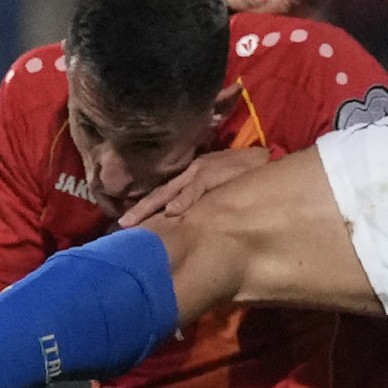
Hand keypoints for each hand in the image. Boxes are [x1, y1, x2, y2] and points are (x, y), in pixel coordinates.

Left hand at [116, 144, 264, 229]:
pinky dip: (183, 200)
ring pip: (169, 191)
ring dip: (150, 207)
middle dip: (140, 210)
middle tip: (121, 226)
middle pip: (159, 193)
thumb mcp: (219, 190)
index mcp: (189, 177)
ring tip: (134, 222)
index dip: (145, 209)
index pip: (162, 195)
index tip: (127, 226)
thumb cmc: (244, 176)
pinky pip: (195, 188)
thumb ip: (201, 203)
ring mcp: (200, 171)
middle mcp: (190, 172)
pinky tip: (172, 212)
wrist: (266, 161)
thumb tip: (183, 222)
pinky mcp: (213, 172)